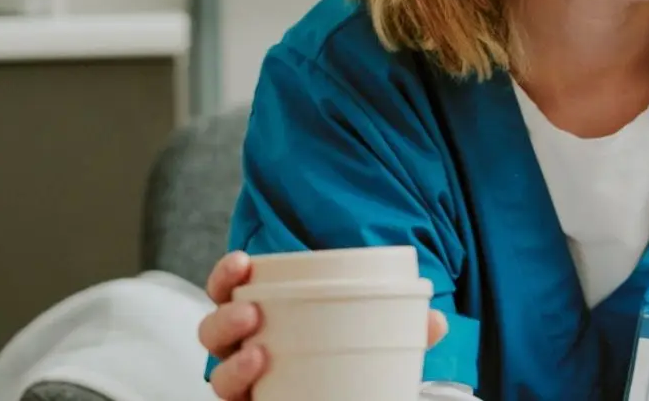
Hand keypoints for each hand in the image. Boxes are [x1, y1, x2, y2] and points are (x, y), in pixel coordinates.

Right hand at [198, 250, 449, 399]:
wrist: (352, 396)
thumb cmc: (350, 354)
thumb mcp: (373, 332)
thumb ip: (402, 324)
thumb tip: (436, 321)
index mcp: (264, 315)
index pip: (229, 291)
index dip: (226, 274)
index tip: (242, 261)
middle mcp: (244, 349)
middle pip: (212, 333)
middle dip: (223, 319)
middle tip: (251, 314)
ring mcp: (245, 385)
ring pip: (216, 375)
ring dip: (230, 365)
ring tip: (257, 356)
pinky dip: (240, 399)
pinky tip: (255, 398)